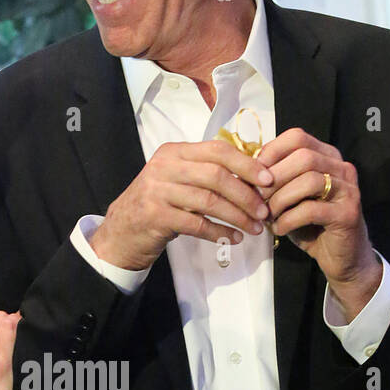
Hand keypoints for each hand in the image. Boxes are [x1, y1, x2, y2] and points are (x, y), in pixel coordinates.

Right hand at [89, 138, 274, 270]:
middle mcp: (164, 167)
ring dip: (237, 216)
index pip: (218, 150)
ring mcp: (157, 191)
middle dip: (246, 194)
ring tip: (254, 228)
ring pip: (209, 201)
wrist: (121, 231)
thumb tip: (252, 176)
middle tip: (264, 211)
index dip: (246, 164)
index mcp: (174, 152)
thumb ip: (205, 172)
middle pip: (216, 176)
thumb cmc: (158, 204)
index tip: (268, 180)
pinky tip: (232, 238)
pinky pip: (196, 224)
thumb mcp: (177, 179)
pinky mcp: (155, 216)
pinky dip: (219, 232)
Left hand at [258, 128, 381, 314]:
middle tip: (257, 198)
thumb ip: (273, 182)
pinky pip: (312, 209)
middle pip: (303, 156)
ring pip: (308, 180)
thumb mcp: (289, 198)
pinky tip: (279, 229)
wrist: (341, 258)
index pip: (297, 137)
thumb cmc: (311, 226)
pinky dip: (289, 219)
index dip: (271, 152)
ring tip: (267, 215)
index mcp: (327, 157)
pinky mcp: (348, 213)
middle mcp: (342, 168)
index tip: (253, 174)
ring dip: (280, 199)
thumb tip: (242, 172)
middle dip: (274, 178)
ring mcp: (348, 189)